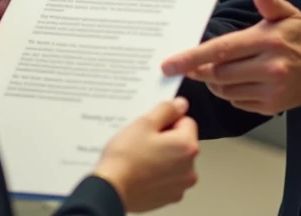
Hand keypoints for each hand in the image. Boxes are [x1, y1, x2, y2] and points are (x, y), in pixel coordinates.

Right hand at [93, 98, 198, 212]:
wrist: (111, 190)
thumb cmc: (125, 158)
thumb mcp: (144, 123)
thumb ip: (167, 110)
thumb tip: (180, 105)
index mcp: (187, 146)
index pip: (186, 121)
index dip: (167, 121)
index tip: (152, 128)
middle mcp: (189, 169)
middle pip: (182, 143)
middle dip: (165, 140)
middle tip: (143, 143)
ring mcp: (180, 186)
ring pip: (175, 161)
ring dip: (163, 157)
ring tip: (140, 158)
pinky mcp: (169, 197)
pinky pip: (168, 178)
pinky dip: (158, 174)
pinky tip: (141, 171)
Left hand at [161, 0, 300, 115]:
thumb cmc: (300, 38)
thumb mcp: (288, 14)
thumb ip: (268, 1)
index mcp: (268, 41)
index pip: (222, 50)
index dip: (193, 57)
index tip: (171, 64)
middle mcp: (269, 67)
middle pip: (219, 73)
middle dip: (202, 70)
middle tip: (197, 65)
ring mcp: (270, 90)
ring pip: (225, 90)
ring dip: (216, 82)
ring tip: (221, 70)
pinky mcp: (270, 107)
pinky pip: (237, 102)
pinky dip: (231, 93)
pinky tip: (240, 81)